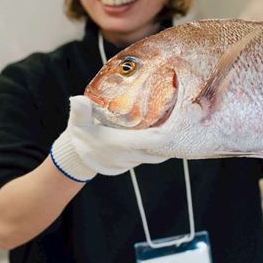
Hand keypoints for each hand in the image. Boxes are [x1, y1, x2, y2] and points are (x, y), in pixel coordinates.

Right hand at [50, 96, 168, 181]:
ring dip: (168, 143)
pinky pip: (152, 156)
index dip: (168, 133)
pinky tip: (167, 134)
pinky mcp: (134, 163)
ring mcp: (133, 161)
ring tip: (178, 125)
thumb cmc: (82, 135)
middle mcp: (130, 155)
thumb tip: (78, 99)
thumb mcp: (78, 123)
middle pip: (161, 149)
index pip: (151, 141)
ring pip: (158, 154)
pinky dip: (161, 148)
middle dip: (173, 137)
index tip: (178, 120)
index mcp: (120, 144)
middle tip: (184, 119)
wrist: (78, 157)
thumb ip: (80, 111)